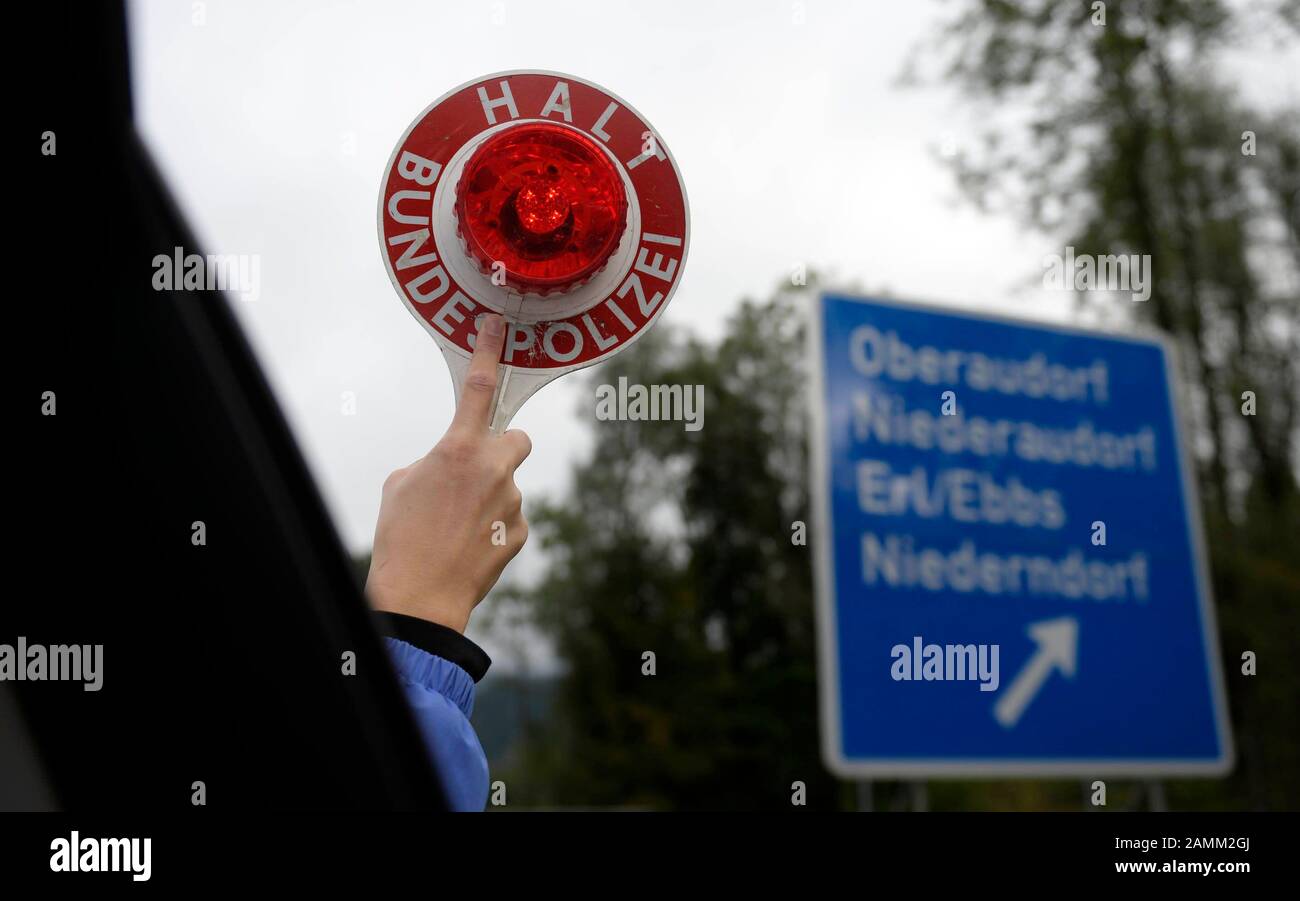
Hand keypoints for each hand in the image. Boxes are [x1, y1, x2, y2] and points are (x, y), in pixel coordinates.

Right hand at [365, 313, 530, 632]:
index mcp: (458, 449)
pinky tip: (470, 546)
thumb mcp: (401, 485)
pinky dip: (495, 527)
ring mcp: (512, 502)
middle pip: (516, 439)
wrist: (419, 598)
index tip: (498, 327)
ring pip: (508, 485)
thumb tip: (451, 467)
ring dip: (490, 497)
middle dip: (501, 449)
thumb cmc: (400, 539)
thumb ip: (433, 462)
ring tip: (456, 528)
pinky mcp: (521, 532)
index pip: (478, 387)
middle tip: (474, 472)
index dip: (489, 352)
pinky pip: (511, 518)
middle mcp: (494, 469)